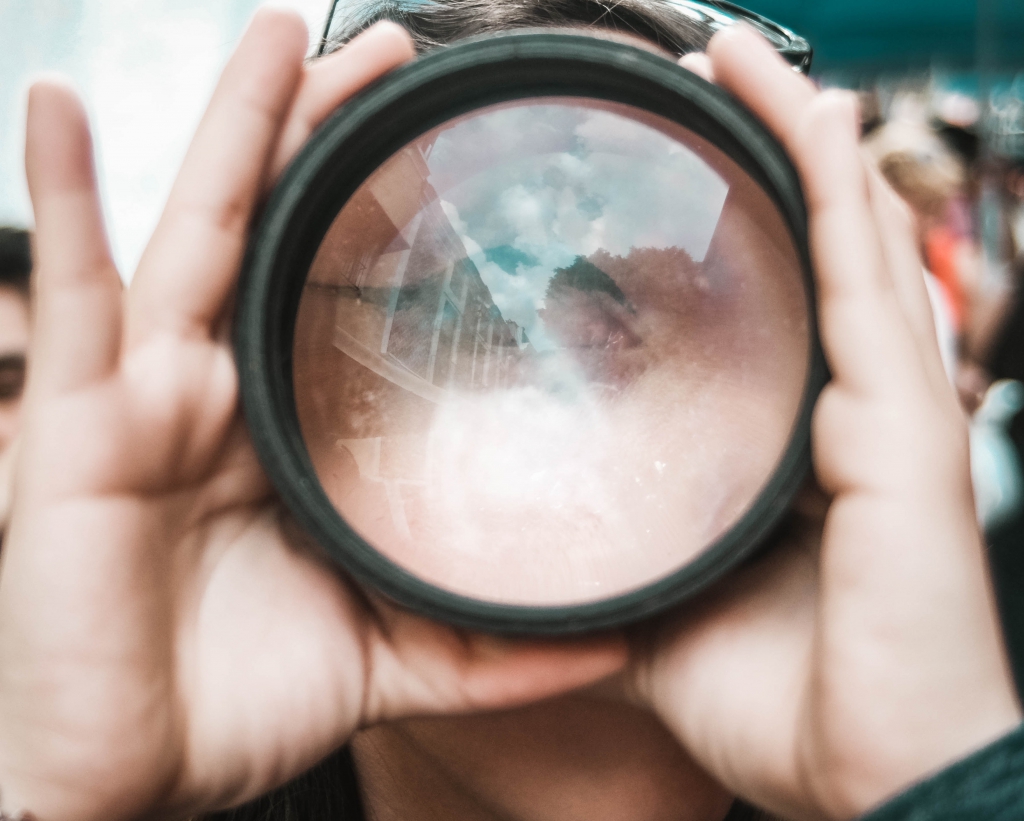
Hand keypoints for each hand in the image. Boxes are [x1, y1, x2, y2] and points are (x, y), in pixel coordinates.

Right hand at [0, 12, 624, 820]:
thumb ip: (483, 647)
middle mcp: (219, 395)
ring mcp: (149, 397)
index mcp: (284, 435)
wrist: (127, 775)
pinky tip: (61, 106)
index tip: (447, 156)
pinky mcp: (83, 425)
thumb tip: (610, 647)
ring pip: (200, 234)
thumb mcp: (383, 656)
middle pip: (281, 238)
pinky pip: (74, 292)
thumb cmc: (235, 705)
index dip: (384, 224)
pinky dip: (62, 194)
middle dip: (325, 137)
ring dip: (235, 129)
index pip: (339, 298)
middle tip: (388, 49)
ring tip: (278, 34)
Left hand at [631, 27, 1021, 820]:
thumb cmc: (789, 703)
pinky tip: (811, 122)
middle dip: (772, 155)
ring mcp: (889, 413)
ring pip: (850, 245)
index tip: (679, 170)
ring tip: (752, 67)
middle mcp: (854, 412)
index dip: (744, 226)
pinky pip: (866, 289)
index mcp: (804, 445)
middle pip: (818, 252)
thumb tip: (549, 532)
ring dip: (804, 147)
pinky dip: (838, 198)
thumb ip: (618, 559)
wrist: (875, 777)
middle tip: (714, 75)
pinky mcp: (906, 432)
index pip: (779, 306)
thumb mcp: (669, 609)